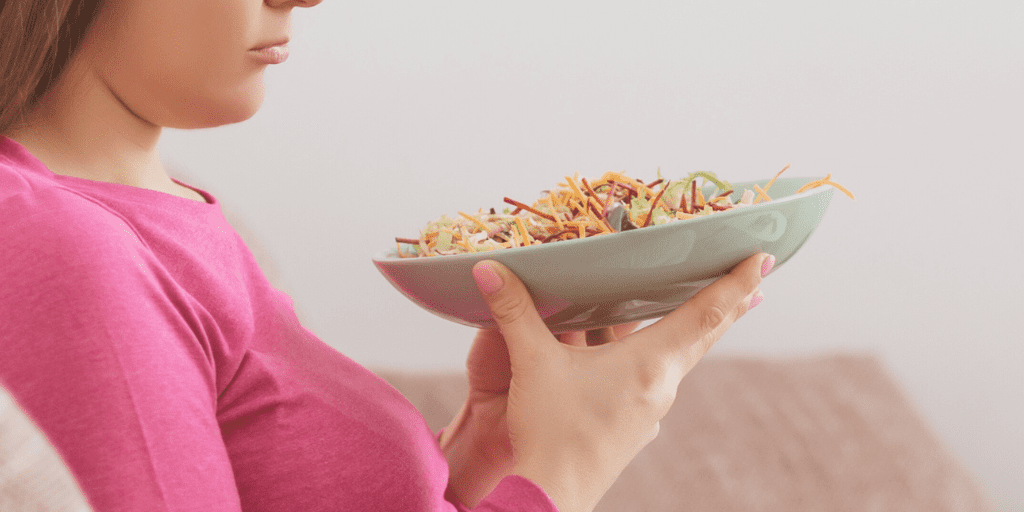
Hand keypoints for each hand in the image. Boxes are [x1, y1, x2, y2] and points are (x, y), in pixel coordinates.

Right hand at [470, 253, 768, 511]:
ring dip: (696, 329)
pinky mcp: (637, 425)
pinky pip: (657, 380)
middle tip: (752, 275)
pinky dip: (662, 356)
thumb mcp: (532, 363)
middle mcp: (661, 385)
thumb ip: (513, 312)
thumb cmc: (552, 431)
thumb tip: (487, 268)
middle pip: (704, 334)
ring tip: (704, 308)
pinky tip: (643, 356)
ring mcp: (652, 409)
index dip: (735, 283)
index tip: (760, 258)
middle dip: (730, 303)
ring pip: (681, 357)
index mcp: (649, 363)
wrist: (553, 495)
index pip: (706, 313)